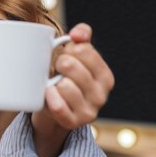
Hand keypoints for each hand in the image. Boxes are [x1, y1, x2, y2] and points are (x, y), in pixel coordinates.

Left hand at [31, 23, 113, 156]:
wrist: (53, 108)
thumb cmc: (65, 76)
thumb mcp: (76, 55)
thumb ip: (81, 36)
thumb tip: (79, 33)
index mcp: (105, 76)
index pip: (83, 50)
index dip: (68, 49)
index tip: (67, 56)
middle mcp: (101, 95)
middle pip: (70, 65)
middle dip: (58, 64)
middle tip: (58, 71)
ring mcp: (89, 112)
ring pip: (63, 84)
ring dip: (53, 82)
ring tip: (55, 85)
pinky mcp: (73, 123)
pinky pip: (58, 106)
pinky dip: (50, 97)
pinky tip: (49, 94)